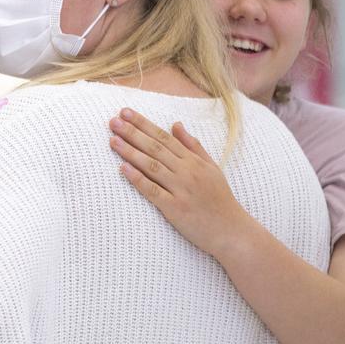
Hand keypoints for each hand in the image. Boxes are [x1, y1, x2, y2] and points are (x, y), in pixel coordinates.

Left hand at [109, 107, 254, 258]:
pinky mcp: (175, 208)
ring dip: (131, 152)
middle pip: (155, 148)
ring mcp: (181, 189)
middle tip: (112, 121)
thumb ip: (193, 146)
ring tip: (113, 140)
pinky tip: (123, 169)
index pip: (164, 137)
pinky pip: (154, 191)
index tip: (126, 112)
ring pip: (152, 166)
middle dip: (132, 133)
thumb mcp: (211, 168)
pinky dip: (138, 179)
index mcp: (193, 161)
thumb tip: (176, 124)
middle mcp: (187, 172)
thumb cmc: (219, 199)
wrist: (232, 231)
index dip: (143, 124)